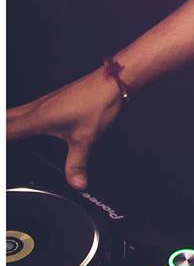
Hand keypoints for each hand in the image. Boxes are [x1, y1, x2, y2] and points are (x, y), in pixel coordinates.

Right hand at [7, 71, 123, 188]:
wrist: (111, 82)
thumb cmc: (98, 103)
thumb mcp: (85, 139)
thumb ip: (77, 164)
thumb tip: (76, 182)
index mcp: (38, 118)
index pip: (5, 131)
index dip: (2, 142)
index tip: (5, 157)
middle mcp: (37, 107)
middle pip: (5, 118)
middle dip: (2, 130)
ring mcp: (44, 101)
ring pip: (14, 111)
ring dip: (7, 123)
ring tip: (9, 136)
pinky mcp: (53, 99)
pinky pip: (27, 109)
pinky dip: (19, 118)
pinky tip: (28, 124)